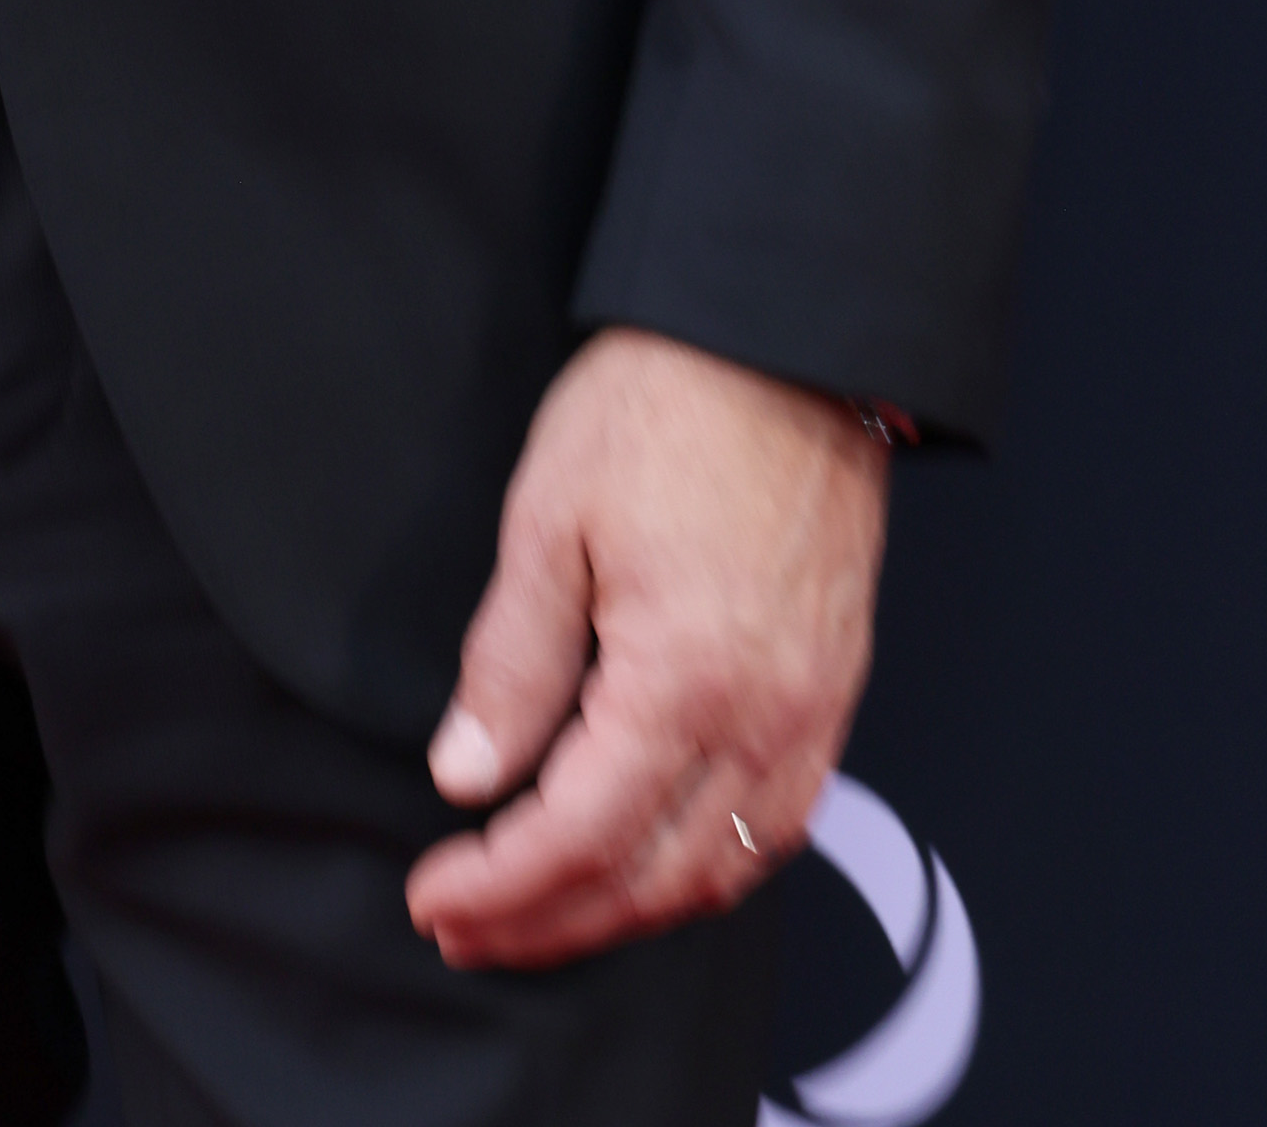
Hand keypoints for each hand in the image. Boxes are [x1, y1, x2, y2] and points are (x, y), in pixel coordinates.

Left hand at [405, 328, 885, 968]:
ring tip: (545, 913)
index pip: (578, 834)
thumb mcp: (551, 515)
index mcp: (684, 676)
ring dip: (629, 909)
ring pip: (722, 869)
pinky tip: (653, 859)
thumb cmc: (667, 402)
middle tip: (468, 928)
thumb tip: (467, 773)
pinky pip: (777, 822)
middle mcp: (763, 715)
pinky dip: (707, 865)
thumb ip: (513, 660)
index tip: (433, 895)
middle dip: (552, 921)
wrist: (786, 337)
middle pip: (652, 877)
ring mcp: (812, 709)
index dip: (501, 884)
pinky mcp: (833, 686)